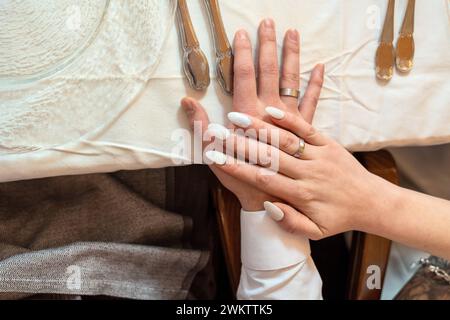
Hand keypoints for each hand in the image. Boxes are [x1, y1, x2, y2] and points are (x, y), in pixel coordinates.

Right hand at [181, 19, 323, 210]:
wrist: (279, 201)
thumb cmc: (245, 182)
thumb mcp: (216, 158)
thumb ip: (201, 129)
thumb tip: (188, 101)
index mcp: (249, 117)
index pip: (244, 77)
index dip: (240, 54)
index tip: (239, 34)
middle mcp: (271, 114)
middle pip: (269, 72)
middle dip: (267, 46)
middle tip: (267, 22)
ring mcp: (292, 121)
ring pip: (293, 81)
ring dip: (292, 56)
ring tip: (292, 32)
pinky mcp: (307, 130)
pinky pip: (314, 103)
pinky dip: (316, 84)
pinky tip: (321, 66)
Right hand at [204, 107, 389, 239]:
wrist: (371, 202)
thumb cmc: (339, 218)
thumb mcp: (316, 232)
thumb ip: (291, 223)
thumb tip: (269, 206)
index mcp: (301, 195)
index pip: (262, 179)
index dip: (237, 168)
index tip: (215, 158)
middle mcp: (308, 173)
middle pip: (269, 156)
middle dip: (240, 144)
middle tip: (216, 133)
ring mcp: (318, 155)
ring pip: (284, 139)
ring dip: (259, 127)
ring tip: (236, 117)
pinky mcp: (328, 142)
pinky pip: (306, 128)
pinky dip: (288, 118)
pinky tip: (269, 109)